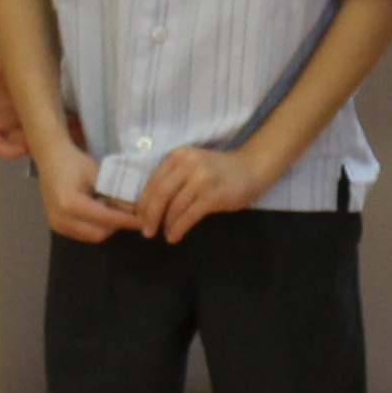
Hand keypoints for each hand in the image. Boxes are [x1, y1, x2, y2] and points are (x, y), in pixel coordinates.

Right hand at [34, 141, 135, 243]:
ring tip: (115, 210)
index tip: (143, 221)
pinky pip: (83, 234)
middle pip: (99, 234)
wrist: (50, 159)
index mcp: (70, 204)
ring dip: (107, 227)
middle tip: (130, 214)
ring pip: (92, 236)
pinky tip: (101, 212)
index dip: (126, 220)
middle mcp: (61, 219)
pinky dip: (96, 227)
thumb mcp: (98, 175)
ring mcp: (56, 225)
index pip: (105, 218)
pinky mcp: (56, 227)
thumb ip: (114, 195)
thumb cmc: (75, 162)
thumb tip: (134, 211)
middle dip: (116, 226)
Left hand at [137, 139, 272, 241]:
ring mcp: (201, 179)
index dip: (144, 203)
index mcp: (178, 155)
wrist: (251, 168)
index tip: (140, 219)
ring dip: (166, 224)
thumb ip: (173, 179)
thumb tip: (149, 206)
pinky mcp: (212, 195)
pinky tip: (175, 236)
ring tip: (165, 234)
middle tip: (146, 231)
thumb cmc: (219, 171)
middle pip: (160, 194)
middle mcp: (187, 164)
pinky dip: (178, 228)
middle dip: (150, 216)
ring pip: (174, 207)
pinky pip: (188, 216)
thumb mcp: (192, 166)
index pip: (153, 182)